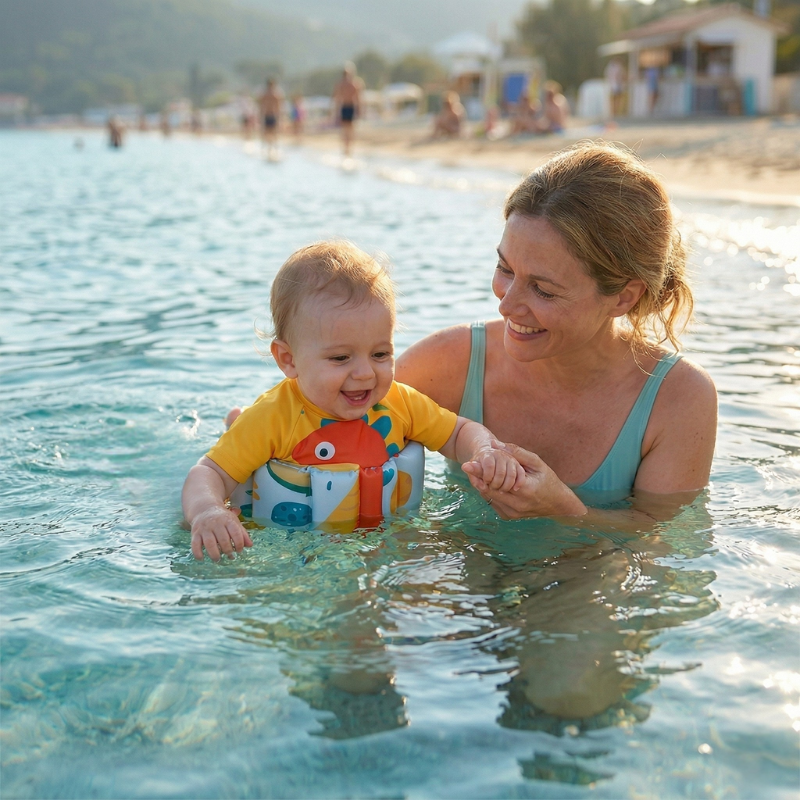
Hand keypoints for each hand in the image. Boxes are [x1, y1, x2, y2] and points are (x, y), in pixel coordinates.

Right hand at [191, 506, 252, 561]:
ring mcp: (204, 528)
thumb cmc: (222, 518)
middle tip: (230, 556)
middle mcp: (216, 523)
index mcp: (227, 520)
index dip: (239, 544)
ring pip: (209, 543)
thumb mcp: (234, 522)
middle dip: (228, 551)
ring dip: (215, 554)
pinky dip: (198, 553)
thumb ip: (242, 533)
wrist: (204, 508)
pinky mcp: (195, 533)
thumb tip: (250, 545)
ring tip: (218, 559)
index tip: (239, 550)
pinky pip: (195, 545)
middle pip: (223, 540)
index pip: (236, 533)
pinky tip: (202, 558)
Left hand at [464, 442, 586, 519]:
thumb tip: (495, 444)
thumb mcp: (536, 462)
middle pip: (488, 490)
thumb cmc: (548, 480)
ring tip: (479, 473)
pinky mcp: (509, 517)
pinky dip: (490, 492)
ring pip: (489, 497)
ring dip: (483, 485)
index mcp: (525, 490)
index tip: (467, 465)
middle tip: (469, 466)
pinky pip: (493, 502)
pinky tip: (491, 483)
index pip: (495, 481)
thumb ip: (516, 452)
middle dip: (478, 478)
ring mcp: (512, 513)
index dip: (480, 473)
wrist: (558, 504)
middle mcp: (517, 505)